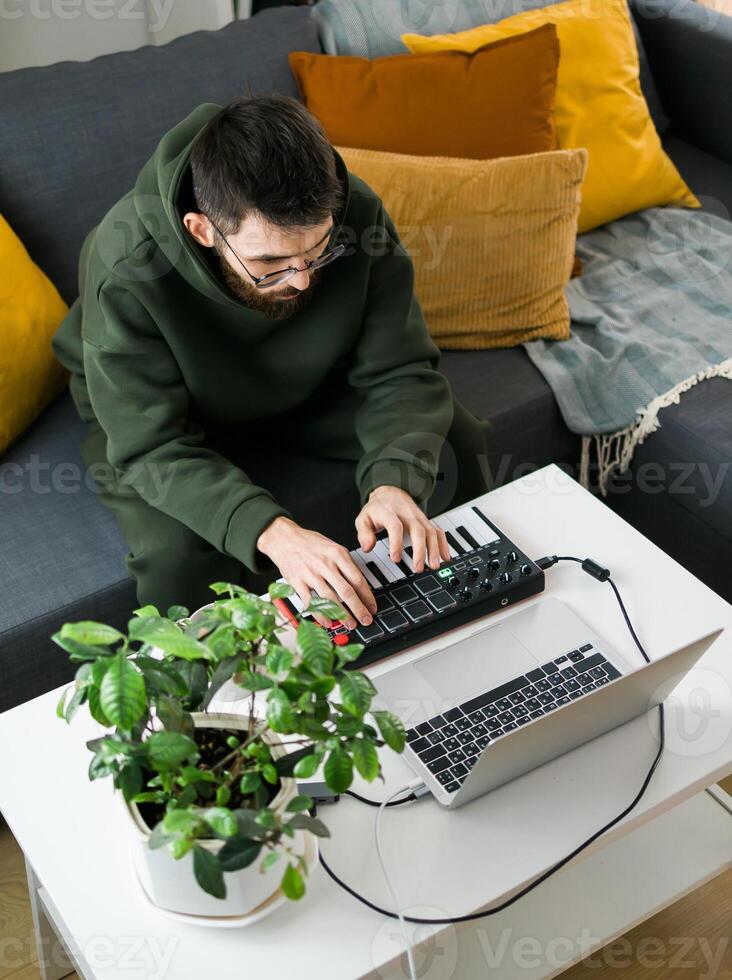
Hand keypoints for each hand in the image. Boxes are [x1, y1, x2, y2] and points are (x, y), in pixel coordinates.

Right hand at [257, 516, 376, 630]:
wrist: (284, 537)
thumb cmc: (309, 542)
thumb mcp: (333, 547)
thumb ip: (345, 564)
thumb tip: (360, 584)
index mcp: (338, 554)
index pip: (358, 579)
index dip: (367, 596)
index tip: (372, 607)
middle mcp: (326, 564)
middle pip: (347, 591)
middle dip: (359, 609)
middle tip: (365, 620)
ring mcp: (311, 574)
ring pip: (330, 598)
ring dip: (342, 614)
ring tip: (350, 623)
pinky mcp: (298, 582)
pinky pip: (311, 602)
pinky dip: (320, 614)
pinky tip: (327, 622)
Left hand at [355, 486, 449, 572]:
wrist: (390, 492)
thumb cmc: (377, 509)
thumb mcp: (363, 518)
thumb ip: (364, 534)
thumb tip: (368, 548)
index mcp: (389, 512)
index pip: (395, 526)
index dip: (396, 543)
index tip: (395, 559)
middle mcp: (407, 514)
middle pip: (418, 530)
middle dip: (420, 550)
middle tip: (418, 568)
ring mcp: (418, 517)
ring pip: (430, 531)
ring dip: (434, 549)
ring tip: (433, 565)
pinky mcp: (426, 521)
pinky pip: (438, 531)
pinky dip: (443, 544)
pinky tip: (445, 557)